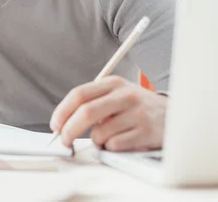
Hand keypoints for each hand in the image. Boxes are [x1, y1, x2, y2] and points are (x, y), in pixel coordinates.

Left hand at [50, 75, 166, 150]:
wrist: (175, 115)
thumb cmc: (138, 107)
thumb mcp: (117, 94)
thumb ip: (92, 103)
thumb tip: (63, 123)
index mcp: (113, 83)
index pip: (79, 94)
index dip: (62, 111)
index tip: (55, 125)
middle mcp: (125, 95)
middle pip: (85, 113)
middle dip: (69, 130)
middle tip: (65, 141)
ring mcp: (137, 113)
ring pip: (100, 133)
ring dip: (97, 141)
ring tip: (109, 137)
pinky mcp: (147, 132)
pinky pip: (115, 145)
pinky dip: (112, 148)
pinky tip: (124, 141)